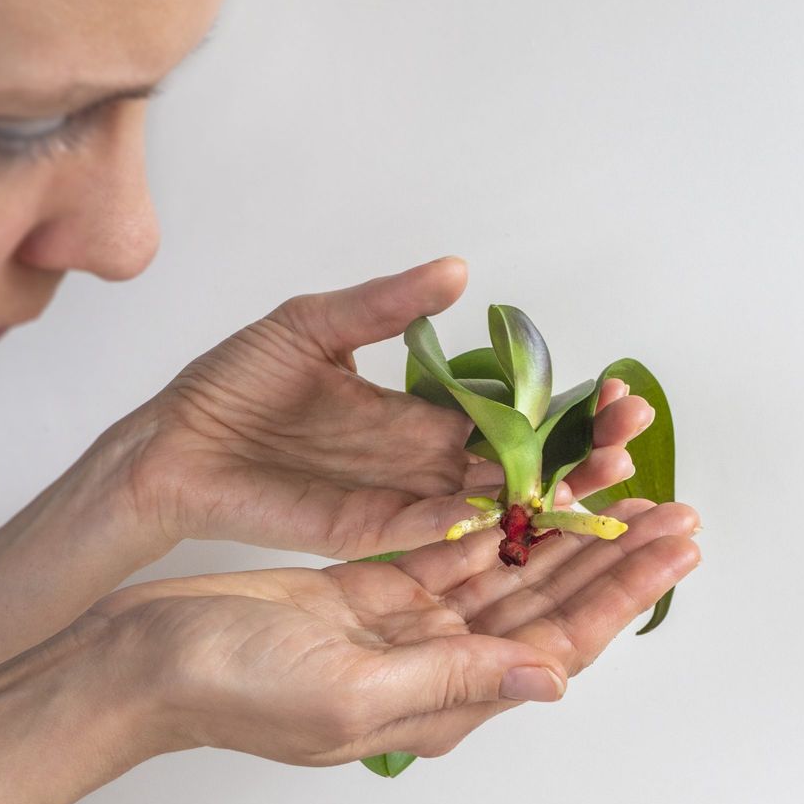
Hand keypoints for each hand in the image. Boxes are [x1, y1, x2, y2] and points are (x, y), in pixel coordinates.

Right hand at [90, 499, 699, 765]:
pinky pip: (452, 545)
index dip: (622, 592)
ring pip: (507, 567)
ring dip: (563, 525)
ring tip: (615, 484)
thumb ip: (455, 682)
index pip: (558, 641)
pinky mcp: (375, 587)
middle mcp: (438, 663)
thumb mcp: (350, 695)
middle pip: (547, 600)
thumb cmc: (231, 687)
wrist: (147, 659)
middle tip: (671, 507)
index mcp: (442, 700)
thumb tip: (552, 678)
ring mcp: (407, 623)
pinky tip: (533, 485)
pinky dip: (495, 513)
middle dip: (612, 553)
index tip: (672, 546)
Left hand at [120, 257, 655, 558]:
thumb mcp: (315, 325)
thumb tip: (458, 272)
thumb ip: (387, 304)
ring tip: (599, 481)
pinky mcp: (361, 531)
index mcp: (415, 411)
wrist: (173, 442)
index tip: (613, 395)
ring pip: (484, 501)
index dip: (558, 408)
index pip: (505, 413)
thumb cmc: (236, 382)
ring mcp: (395, 499)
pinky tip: (503, 508)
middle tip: (629, 440)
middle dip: (574, 455)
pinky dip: (462, 522)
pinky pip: (423, 530)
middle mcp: (417, 459)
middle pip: (512, 462)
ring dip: (540, 494)